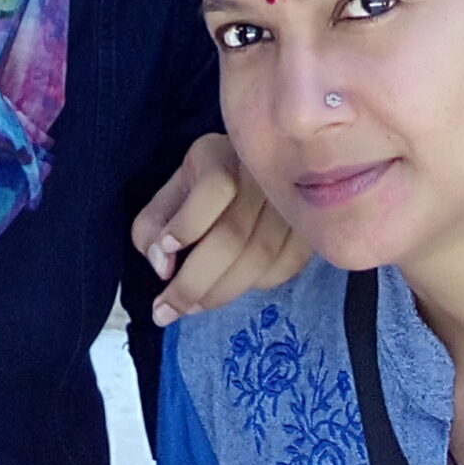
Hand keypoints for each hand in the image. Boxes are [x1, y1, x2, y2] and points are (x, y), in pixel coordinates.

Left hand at [131, 134, 309, 325]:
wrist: (254, 174)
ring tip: (192, 307)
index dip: (188, 224)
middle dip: (194, 281)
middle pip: (234, 233)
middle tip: (166, 310)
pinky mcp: (310, 225)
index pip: (215, 186)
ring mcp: (292, 199)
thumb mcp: (171, 194)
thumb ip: (153, 225)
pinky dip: (255, 286)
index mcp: (222, 154)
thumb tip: (163, 265)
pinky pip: (286, 266)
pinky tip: (232, 288)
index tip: (165, 250)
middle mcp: (262, 173)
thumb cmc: (205, 187)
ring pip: (260, 256)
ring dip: (221, 291)